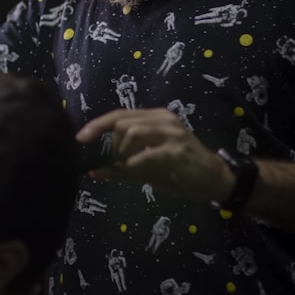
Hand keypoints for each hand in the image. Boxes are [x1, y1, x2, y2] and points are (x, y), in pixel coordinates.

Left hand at [76, 108, 234, 203]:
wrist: (214, 180)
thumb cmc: (179, 172)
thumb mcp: (145, 169)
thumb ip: (120, 168)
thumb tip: (93, 171)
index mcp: (154, 117)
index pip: (119, 114)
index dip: (97, 125)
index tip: (80, 138)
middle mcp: (163, 119)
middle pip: (122, 121)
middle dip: (110, 144)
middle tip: (114, 161)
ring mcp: (172, 132)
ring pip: (133, 131)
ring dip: (122, 151)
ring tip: (126, 165)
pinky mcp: (179, 150)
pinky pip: (148, 153)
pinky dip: (134, 162)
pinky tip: (133, 169)